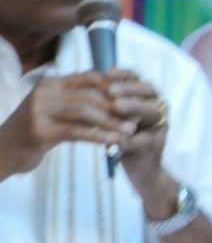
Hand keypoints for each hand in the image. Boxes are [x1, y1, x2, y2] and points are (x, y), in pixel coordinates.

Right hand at [0, 71, 137, 174]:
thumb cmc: (27, 134)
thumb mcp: (49, 112)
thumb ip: (71, 102)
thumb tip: (107, 98)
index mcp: (47, 84)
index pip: (88, 78)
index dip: (113, 87)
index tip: (132, 99)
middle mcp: (43, 92)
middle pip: (89, 94)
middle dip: (117, 107)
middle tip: (136, 118)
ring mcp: (40, 110)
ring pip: (86, 111)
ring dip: (112, 122)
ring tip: (129, 132)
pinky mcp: (41, 131)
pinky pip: (78, 131)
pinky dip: (99, 136)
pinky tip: (113, 143)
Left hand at [105, 69, 170, 200]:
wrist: (139, 170)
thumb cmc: (118, 137)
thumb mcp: (110, 116)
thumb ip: (104, 101)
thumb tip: (83, 81)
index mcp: (144, 97)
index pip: (136, 78)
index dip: (122, 74)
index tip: (106, 72)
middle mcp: (157, 108)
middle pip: (148, 91)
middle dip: (129, 89)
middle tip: (111, 90)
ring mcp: (159, 128)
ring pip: (151, 112)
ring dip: (134, 108)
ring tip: (117, 106)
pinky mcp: (155, 147)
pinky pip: (144, 140)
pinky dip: (130, 139)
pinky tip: (118, 138)